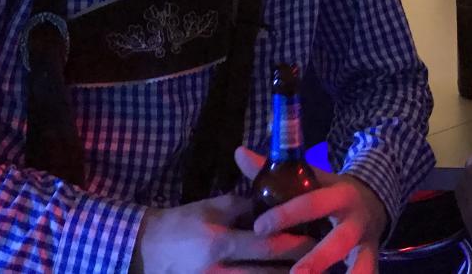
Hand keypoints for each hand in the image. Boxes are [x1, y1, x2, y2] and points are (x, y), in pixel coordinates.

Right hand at [133, 192, 314, 273]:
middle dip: (300, 267)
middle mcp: (219, 272)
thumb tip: (278, 205)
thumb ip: (246, 207)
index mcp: (220, 243)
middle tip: (323, 258)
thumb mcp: (213, 207)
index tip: (318, 237)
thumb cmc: (184, 223)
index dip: (298, 244)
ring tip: (306, 268)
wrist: (148, 250)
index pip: (269, 246)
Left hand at [235, 146, 388, 273]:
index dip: (286, 214)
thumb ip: (276, 170)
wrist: (373, 200)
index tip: (259, 227)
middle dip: (318, 258)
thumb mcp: (311, 178)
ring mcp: (366, 242)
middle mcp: (355, 220)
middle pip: (339, 240)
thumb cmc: (330, 192)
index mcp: (339, 194)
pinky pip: (367, 271)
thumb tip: (240, 153)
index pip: (312, 203)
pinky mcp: (371, 259)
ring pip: (362, 263)